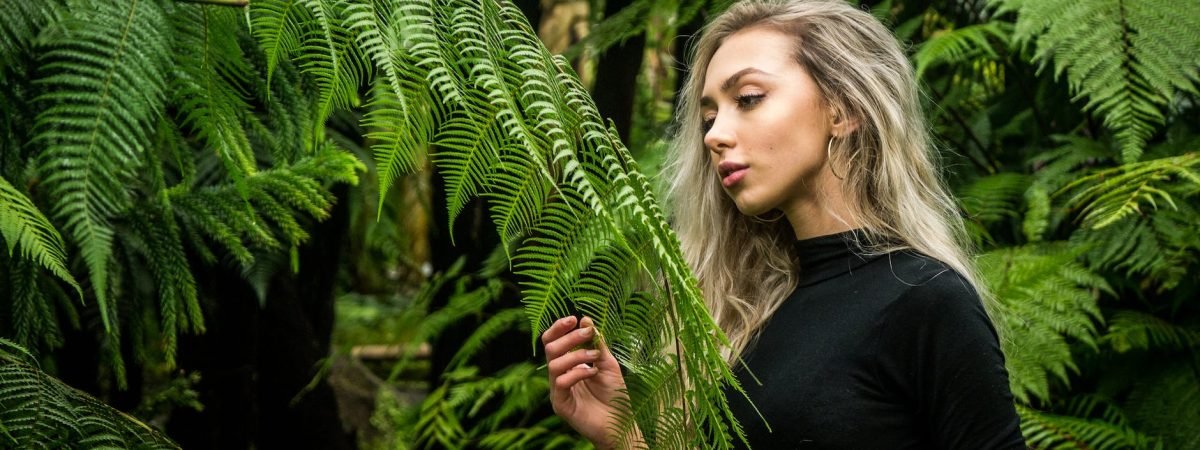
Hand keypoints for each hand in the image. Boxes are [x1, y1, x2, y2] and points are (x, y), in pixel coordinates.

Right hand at [542, 316, 629, 447]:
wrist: (621, 424)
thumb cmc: (614, 395)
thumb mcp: (608, 364)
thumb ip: (597, 344)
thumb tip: (585, 320)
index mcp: (568, 364)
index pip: (553, 342)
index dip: (559, 328)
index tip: (573, 319)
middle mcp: (560, 376)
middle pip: (550, 349)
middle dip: (569, 338)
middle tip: (587, 335)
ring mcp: (558, 391)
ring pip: (554, 364)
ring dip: (576, 355)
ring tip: (595, 357)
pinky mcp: (561, 405)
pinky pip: (560, 382)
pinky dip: (577, 372)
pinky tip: (592, 373)